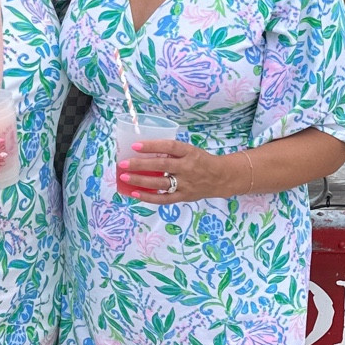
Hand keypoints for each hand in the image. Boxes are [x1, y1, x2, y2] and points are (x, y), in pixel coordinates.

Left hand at [117, 137, 234, 204]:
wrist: (221, 178)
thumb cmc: (200, 161)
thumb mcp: (190, 150)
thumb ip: (172, 151)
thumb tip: (144, 151)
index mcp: (189, 152)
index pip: (169, 146)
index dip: (152, 145)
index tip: (135, 145)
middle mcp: (187, 167)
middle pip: (161, 165)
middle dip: (140, 164)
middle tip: (123, 163)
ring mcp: (185, 184)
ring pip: (160, 183)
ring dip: (140, 180)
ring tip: (125, 177)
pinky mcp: (183, 196)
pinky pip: (163, 199)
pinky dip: (148, 197)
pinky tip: (135, 193)